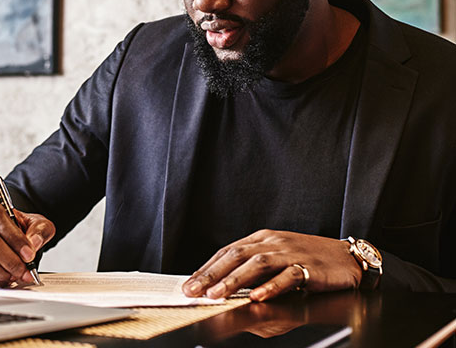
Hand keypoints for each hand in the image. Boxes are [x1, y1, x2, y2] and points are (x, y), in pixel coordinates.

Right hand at [0, 194, 54, 286]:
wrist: (5, 234)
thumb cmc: (17, 227)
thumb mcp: (34, 222)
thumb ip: (39, 229)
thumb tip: (34, 242)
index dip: (14, 238)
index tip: (29, 254)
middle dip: (9, 259)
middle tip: (24, 269)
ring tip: (14, 275)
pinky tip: (4, 279)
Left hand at [182, 229, 361, 301]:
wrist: (347, 258)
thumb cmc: (309, 260)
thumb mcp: (276, 259)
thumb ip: (252, 270)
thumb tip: (224, 287)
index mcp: (262, 238)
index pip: (227, 251)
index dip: (206, 267)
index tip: (189, 283)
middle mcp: (273, 242)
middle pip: (236, 255)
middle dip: (211, 274)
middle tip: (193, 290)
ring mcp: (290, 253)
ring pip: (257, 264)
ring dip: (234, 280)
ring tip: (216, 294)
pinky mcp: (309, 267)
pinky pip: (288, 276)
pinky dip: (272, 286)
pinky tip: (257, 296)